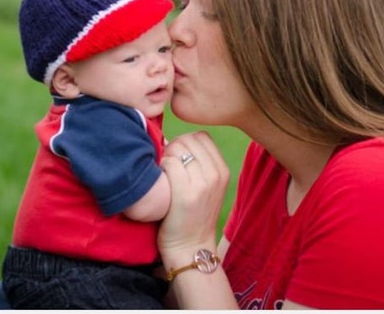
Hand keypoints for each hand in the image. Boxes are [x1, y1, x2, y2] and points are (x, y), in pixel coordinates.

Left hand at [158, 131, 229, 262]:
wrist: (191, 247)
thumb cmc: (193, 214)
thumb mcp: (208, 186)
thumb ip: (201, 162)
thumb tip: (175, 139)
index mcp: (223, 170)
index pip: (202, 137)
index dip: (186, 141)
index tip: (178, 156)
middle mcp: (216, 175)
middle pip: (189, 139)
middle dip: (174, 146)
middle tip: (167, 163)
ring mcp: (203, 184)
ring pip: (178, 148)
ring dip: (166, 156)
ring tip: (164, 172)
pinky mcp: (186, 193)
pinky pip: (170, 163)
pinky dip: (161, 167)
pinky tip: (160, 180)